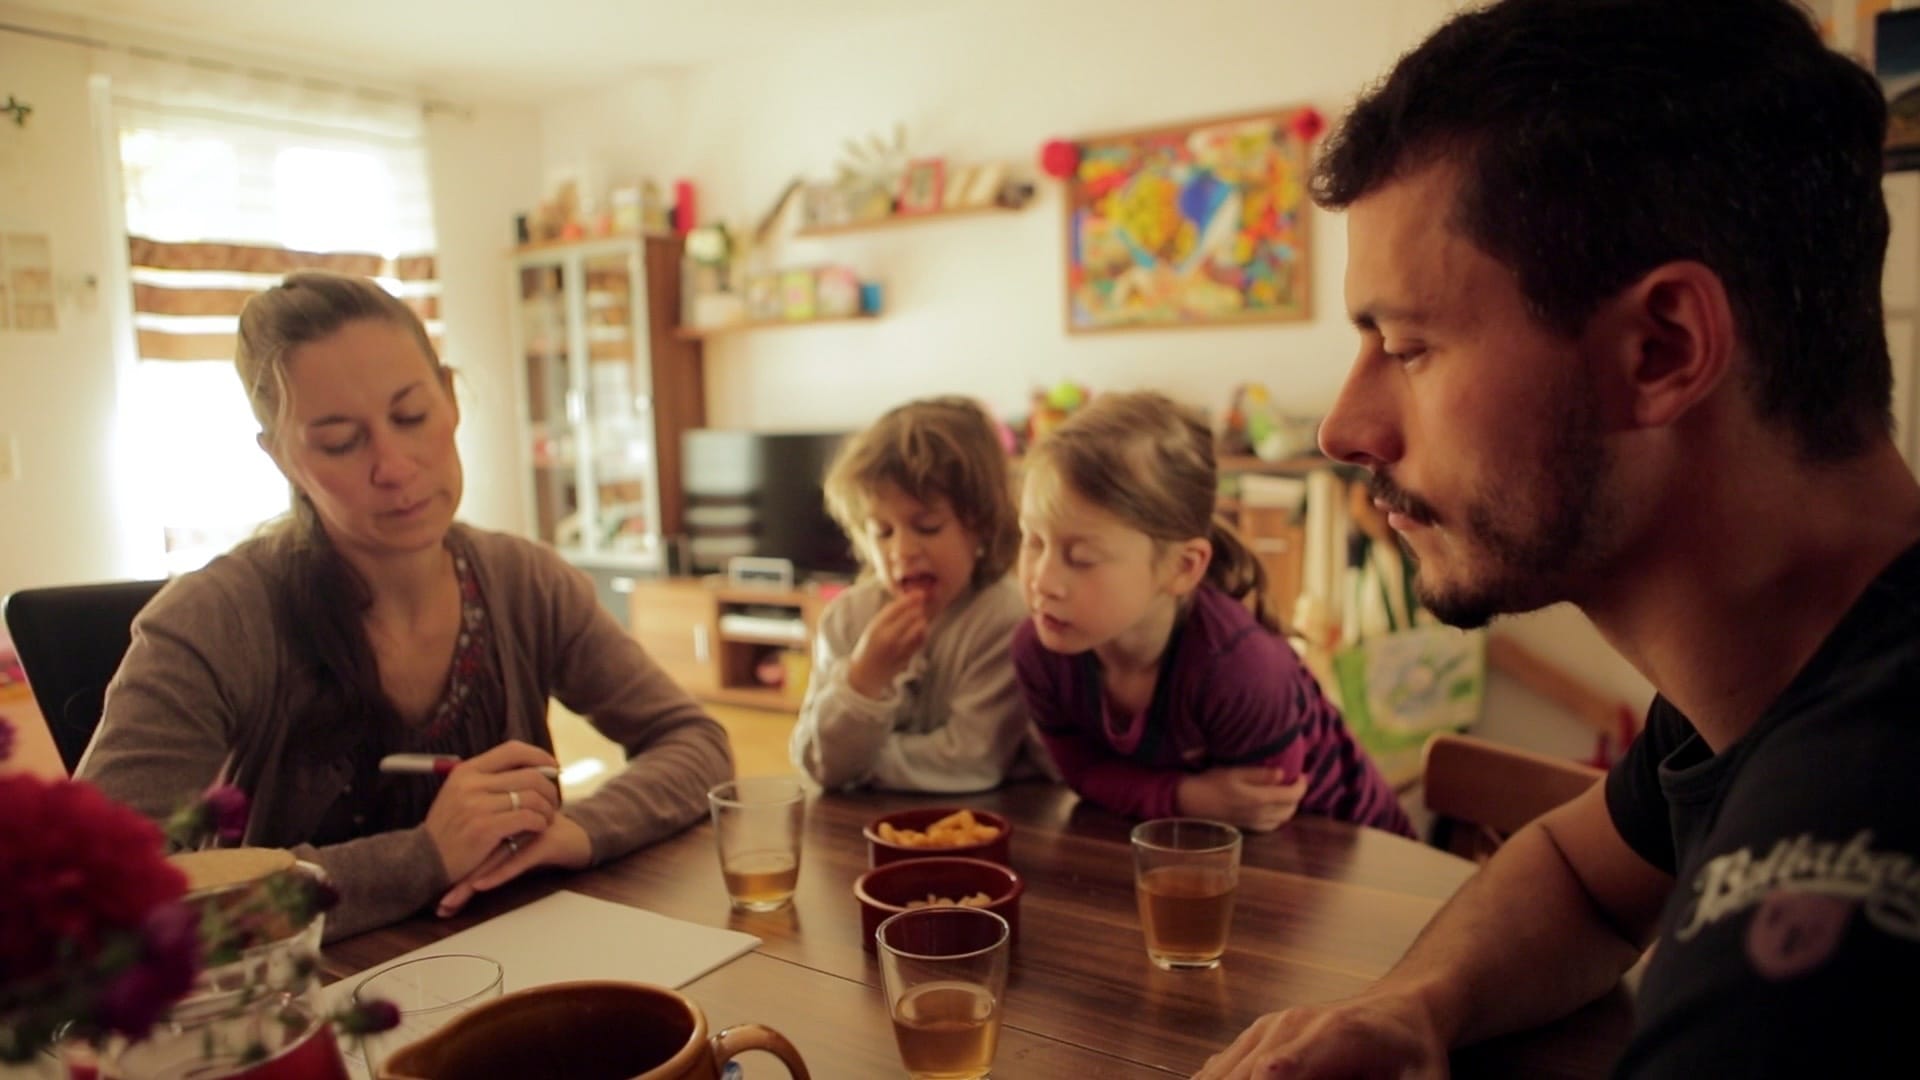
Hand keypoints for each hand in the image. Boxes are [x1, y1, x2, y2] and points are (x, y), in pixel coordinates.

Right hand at [421, 740, 561, 882]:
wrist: (423, 861)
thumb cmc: (448, 829)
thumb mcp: (457, 794)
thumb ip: (486, 779)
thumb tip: (527, 767)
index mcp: (466, 771)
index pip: (512, 750)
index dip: (539, 756)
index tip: (553, 767)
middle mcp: (471, 783)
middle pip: (529, 775)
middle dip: (549, 788)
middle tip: (554, 802)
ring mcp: (477, 805)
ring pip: (532, 797)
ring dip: (547, 808)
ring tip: (547, 818)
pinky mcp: (485, 828)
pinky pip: (527, 818)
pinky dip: (539, 823)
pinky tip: (539, 828)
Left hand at [437, 813, 592, 916]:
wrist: (584, 835)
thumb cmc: (547, 840)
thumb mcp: (515, 843)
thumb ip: (492, 848)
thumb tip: (463, 875)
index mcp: (501, 816)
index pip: (468, 838)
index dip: (448, 863)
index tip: (429, 888)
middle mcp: (512, 820)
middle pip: (475, 848)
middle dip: (454, 878)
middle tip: (437, 902)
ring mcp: (529, 829)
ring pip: (492, 856)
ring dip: (470, 880)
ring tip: (451, 900)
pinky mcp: (545, 841)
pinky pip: (517, 859)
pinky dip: (498, 873)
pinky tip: (482, 885)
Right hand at [847, 591, 929, 696]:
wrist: (865, 674)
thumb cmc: (869, 647)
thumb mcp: (872, 628)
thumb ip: (887, 616)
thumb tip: (906, 599)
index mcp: (876, 628)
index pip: (896, 608)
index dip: (910, 599)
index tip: (920, 593)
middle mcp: (887, 638)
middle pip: (911, 616)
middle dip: (918, 609)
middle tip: (920, 606)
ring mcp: (898, 649)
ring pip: (919, 628)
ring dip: (922, 621)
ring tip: (919, 620)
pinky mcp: (907, 658)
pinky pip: (921, 641)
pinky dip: (923, 634)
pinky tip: (920, 632)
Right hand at [1177, 766, 1307, 832]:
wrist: (1192, 802)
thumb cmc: (1212, 782)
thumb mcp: (1235, 772)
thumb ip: (1260, 774)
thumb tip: (1283, 774)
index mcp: (1260, 799)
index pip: (1293, 795)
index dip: (1302, 785)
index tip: (1302, 773)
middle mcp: (1261, 814)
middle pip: (1291, 808)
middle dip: (1298, 795)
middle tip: (1296, 781)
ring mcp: (1255, 823)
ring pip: (1284, 818)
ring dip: (1290, 806)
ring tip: (1286, 792)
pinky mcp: (1248, 827)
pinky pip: (1272, 825)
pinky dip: (1279, 816)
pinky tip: (1273, 807)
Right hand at [1191, 991, 1447, 1079]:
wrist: (1402, 1008)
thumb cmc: (1413, 1053)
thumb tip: (1297, 1077)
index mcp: (1334, 1034)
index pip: (1276, 1071)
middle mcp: (1291, 1024)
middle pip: (1241, 1074)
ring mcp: (1269, 1027)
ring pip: (1221, 1072)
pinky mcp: (1257, 1036)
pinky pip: (1220, 1068)